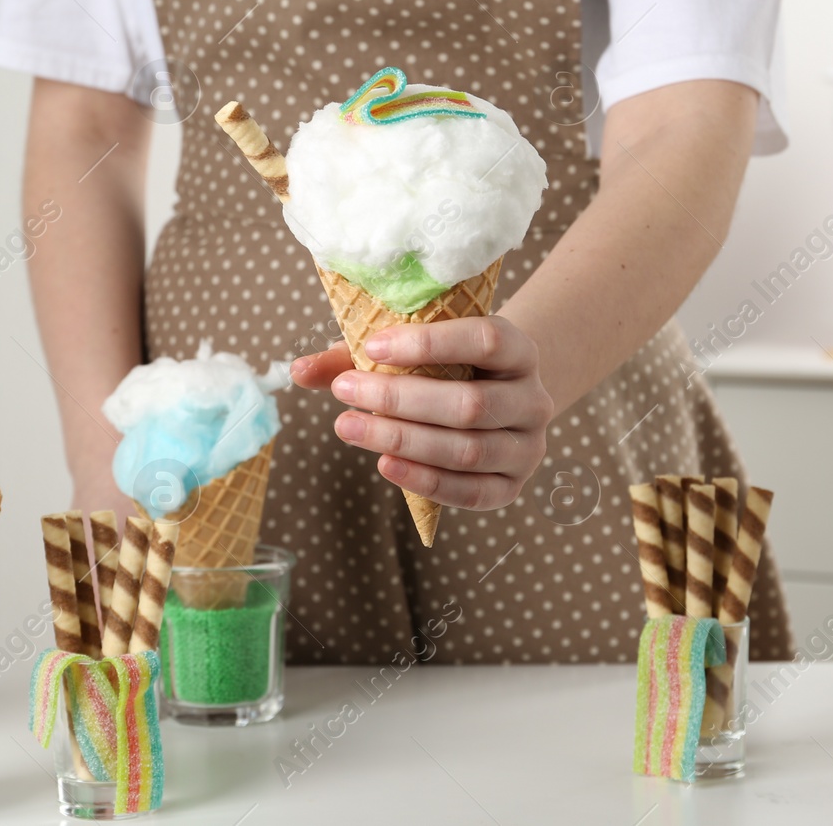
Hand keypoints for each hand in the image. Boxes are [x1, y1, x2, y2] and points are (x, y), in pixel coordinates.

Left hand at [290, 317, 553, 509]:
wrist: (500, 398)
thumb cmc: (450, 369)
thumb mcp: (415, 350)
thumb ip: (359, 355)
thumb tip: (298, 370)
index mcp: (519, 350)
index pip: (485, 340)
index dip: (429, 343)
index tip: (371, 343)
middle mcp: (534, 399)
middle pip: (470, 404)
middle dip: (401, 399)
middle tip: (345, 390)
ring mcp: (528, 447)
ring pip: (467, 449)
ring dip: (403, 440)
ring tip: (348, 426)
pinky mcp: (513, 487)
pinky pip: (471, 492)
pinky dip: (425, 480)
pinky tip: (384, 463)